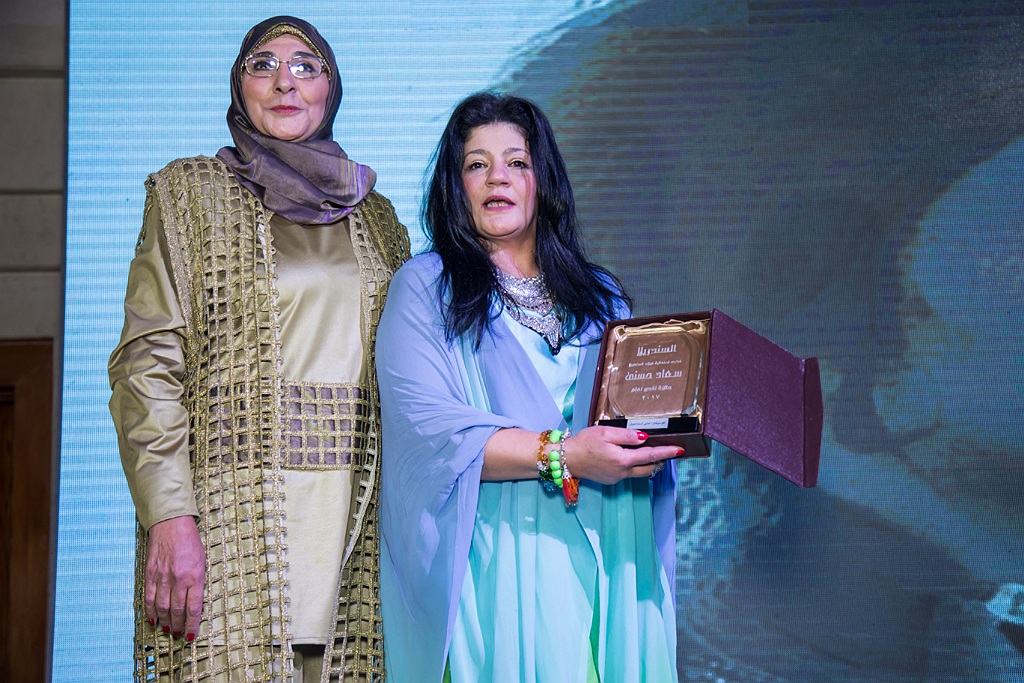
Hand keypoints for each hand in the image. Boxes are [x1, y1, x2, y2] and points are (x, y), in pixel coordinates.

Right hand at [145, 515, 205, 640]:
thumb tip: (194, 602)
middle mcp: (178, 579)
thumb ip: (197, 582)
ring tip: (168, 630)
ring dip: (165, 621)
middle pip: (177, 611)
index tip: (190, 635)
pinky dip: (150, 611)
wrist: (171, 524)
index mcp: (195, 576)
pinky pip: (149, 598)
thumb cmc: (190, 542)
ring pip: (162, 608)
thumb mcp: (202, 561)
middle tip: (179, 634)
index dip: (191, 624)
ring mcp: (162, 578)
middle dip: (178, 626)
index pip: (193, 608)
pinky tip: (153, 619)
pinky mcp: (150, 574)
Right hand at [562, 426, 680, 484]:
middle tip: (669, 451)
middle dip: (661, 460)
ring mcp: (616, 478)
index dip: (667, 452)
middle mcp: (622, 472)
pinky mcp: (610, 480)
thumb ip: (626, 436)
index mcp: (622, 459)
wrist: (566, 459)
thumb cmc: (584, 443)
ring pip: (639, 473)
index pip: (651, 456)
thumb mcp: (605, 433)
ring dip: (648, 464)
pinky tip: (630, 457)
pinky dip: (635, 466)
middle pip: (649, 469)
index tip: (680, 450)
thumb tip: (644, 438)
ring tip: (652, 453)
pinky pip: (628, 474)